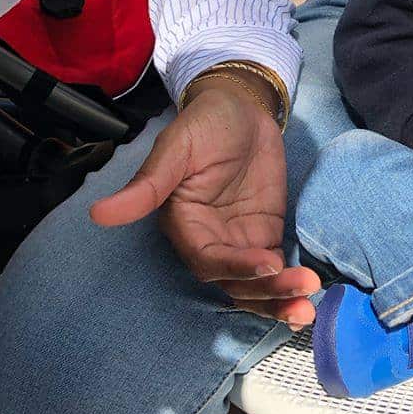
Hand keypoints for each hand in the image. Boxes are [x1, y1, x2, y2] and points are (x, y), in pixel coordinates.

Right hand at [90, 82, 319, 329]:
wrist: (241, 107)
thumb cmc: (204, 123)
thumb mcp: (176, 147)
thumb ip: (148, 185)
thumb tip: (99, 213)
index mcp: (184, 225)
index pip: (208, 259)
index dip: (235, 267)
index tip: (267, 263)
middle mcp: (211, 240)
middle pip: (235, 282)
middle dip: (266, 294)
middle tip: (302, 297)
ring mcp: (241, 239)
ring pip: (256, 283)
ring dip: (281, 297)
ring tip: (309, 306)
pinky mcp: (265, 232)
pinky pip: (276, 266)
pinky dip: (291, 281)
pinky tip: (313, 289)